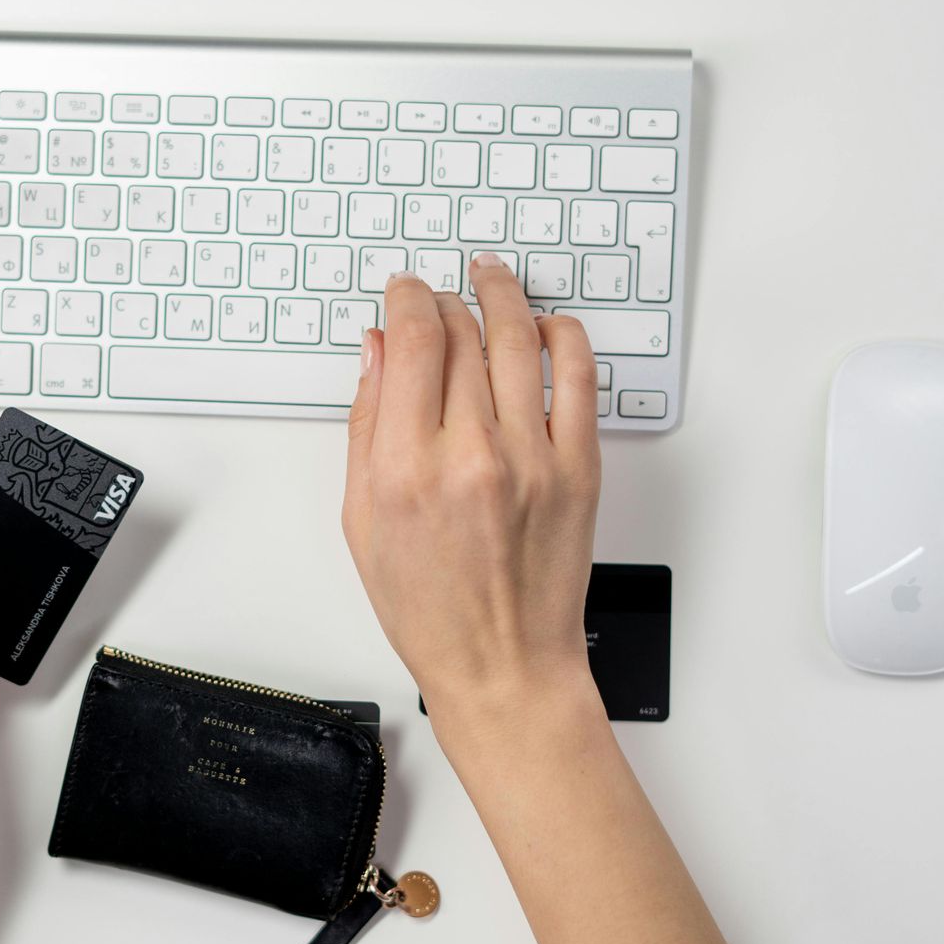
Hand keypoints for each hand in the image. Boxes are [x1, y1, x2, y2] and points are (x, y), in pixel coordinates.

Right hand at [341, 256, 602, 753]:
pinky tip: (546, 327)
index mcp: (406, 468)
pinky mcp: (580, 469)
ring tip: (491, 278)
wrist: (504, 666)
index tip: (404, 292)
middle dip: (445, 299)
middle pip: (462, 334)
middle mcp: (470, 455)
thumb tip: (376, 351)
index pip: (412, 342)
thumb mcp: (363, 520)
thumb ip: (366, 427)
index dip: (407, 299)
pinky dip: (563, 337)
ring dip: (503, 295)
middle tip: (438, 295)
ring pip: (519, 339)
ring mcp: (533, 459)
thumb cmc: (430, 609)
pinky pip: (579, 377)